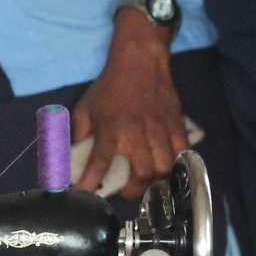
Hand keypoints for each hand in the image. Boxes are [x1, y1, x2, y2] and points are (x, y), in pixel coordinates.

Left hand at [71, 14, 184, 198]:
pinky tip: (168, 172)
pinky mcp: (177, 127)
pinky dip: (176, 168)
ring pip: (164, 169)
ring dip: (155, 184)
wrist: (140, 61)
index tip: (86, 194)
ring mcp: (160, 131)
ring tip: (146, 185)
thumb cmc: (110, 86)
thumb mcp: (86, 107)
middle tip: (125, 191)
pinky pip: (182, 155)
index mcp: (111, 129)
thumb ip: (80, 134)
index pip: (100, 162)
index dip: (91, 182)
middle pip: (142, 174)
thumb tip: (73, 157)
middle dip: (133, 191)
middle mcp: (136, 134)